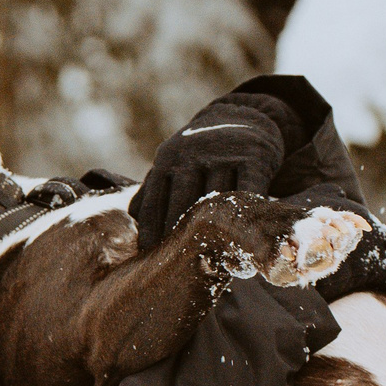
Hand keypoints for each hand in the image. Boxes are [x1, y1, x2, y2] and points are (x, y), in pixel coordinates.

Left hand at [134, 104, 287, 248]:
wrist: (244, 118)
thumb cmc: (202, 152)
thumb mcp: (174, 161)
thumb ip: (154, 189)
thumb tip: (131, 219)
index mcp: (168, 158)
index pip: (154, 201)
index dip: (150, 231)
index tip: (147, 256)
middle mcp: (193, 154)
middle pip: (183, 205)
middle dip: (179, 236)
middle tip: (179, 267)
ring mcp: (225, 154)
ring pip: (217, 201)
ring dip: (216, 232)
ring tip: (212, 259)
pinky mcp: (254, 157)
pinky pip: (249, 192)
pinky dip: (246, 216)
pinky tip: (243, 238)